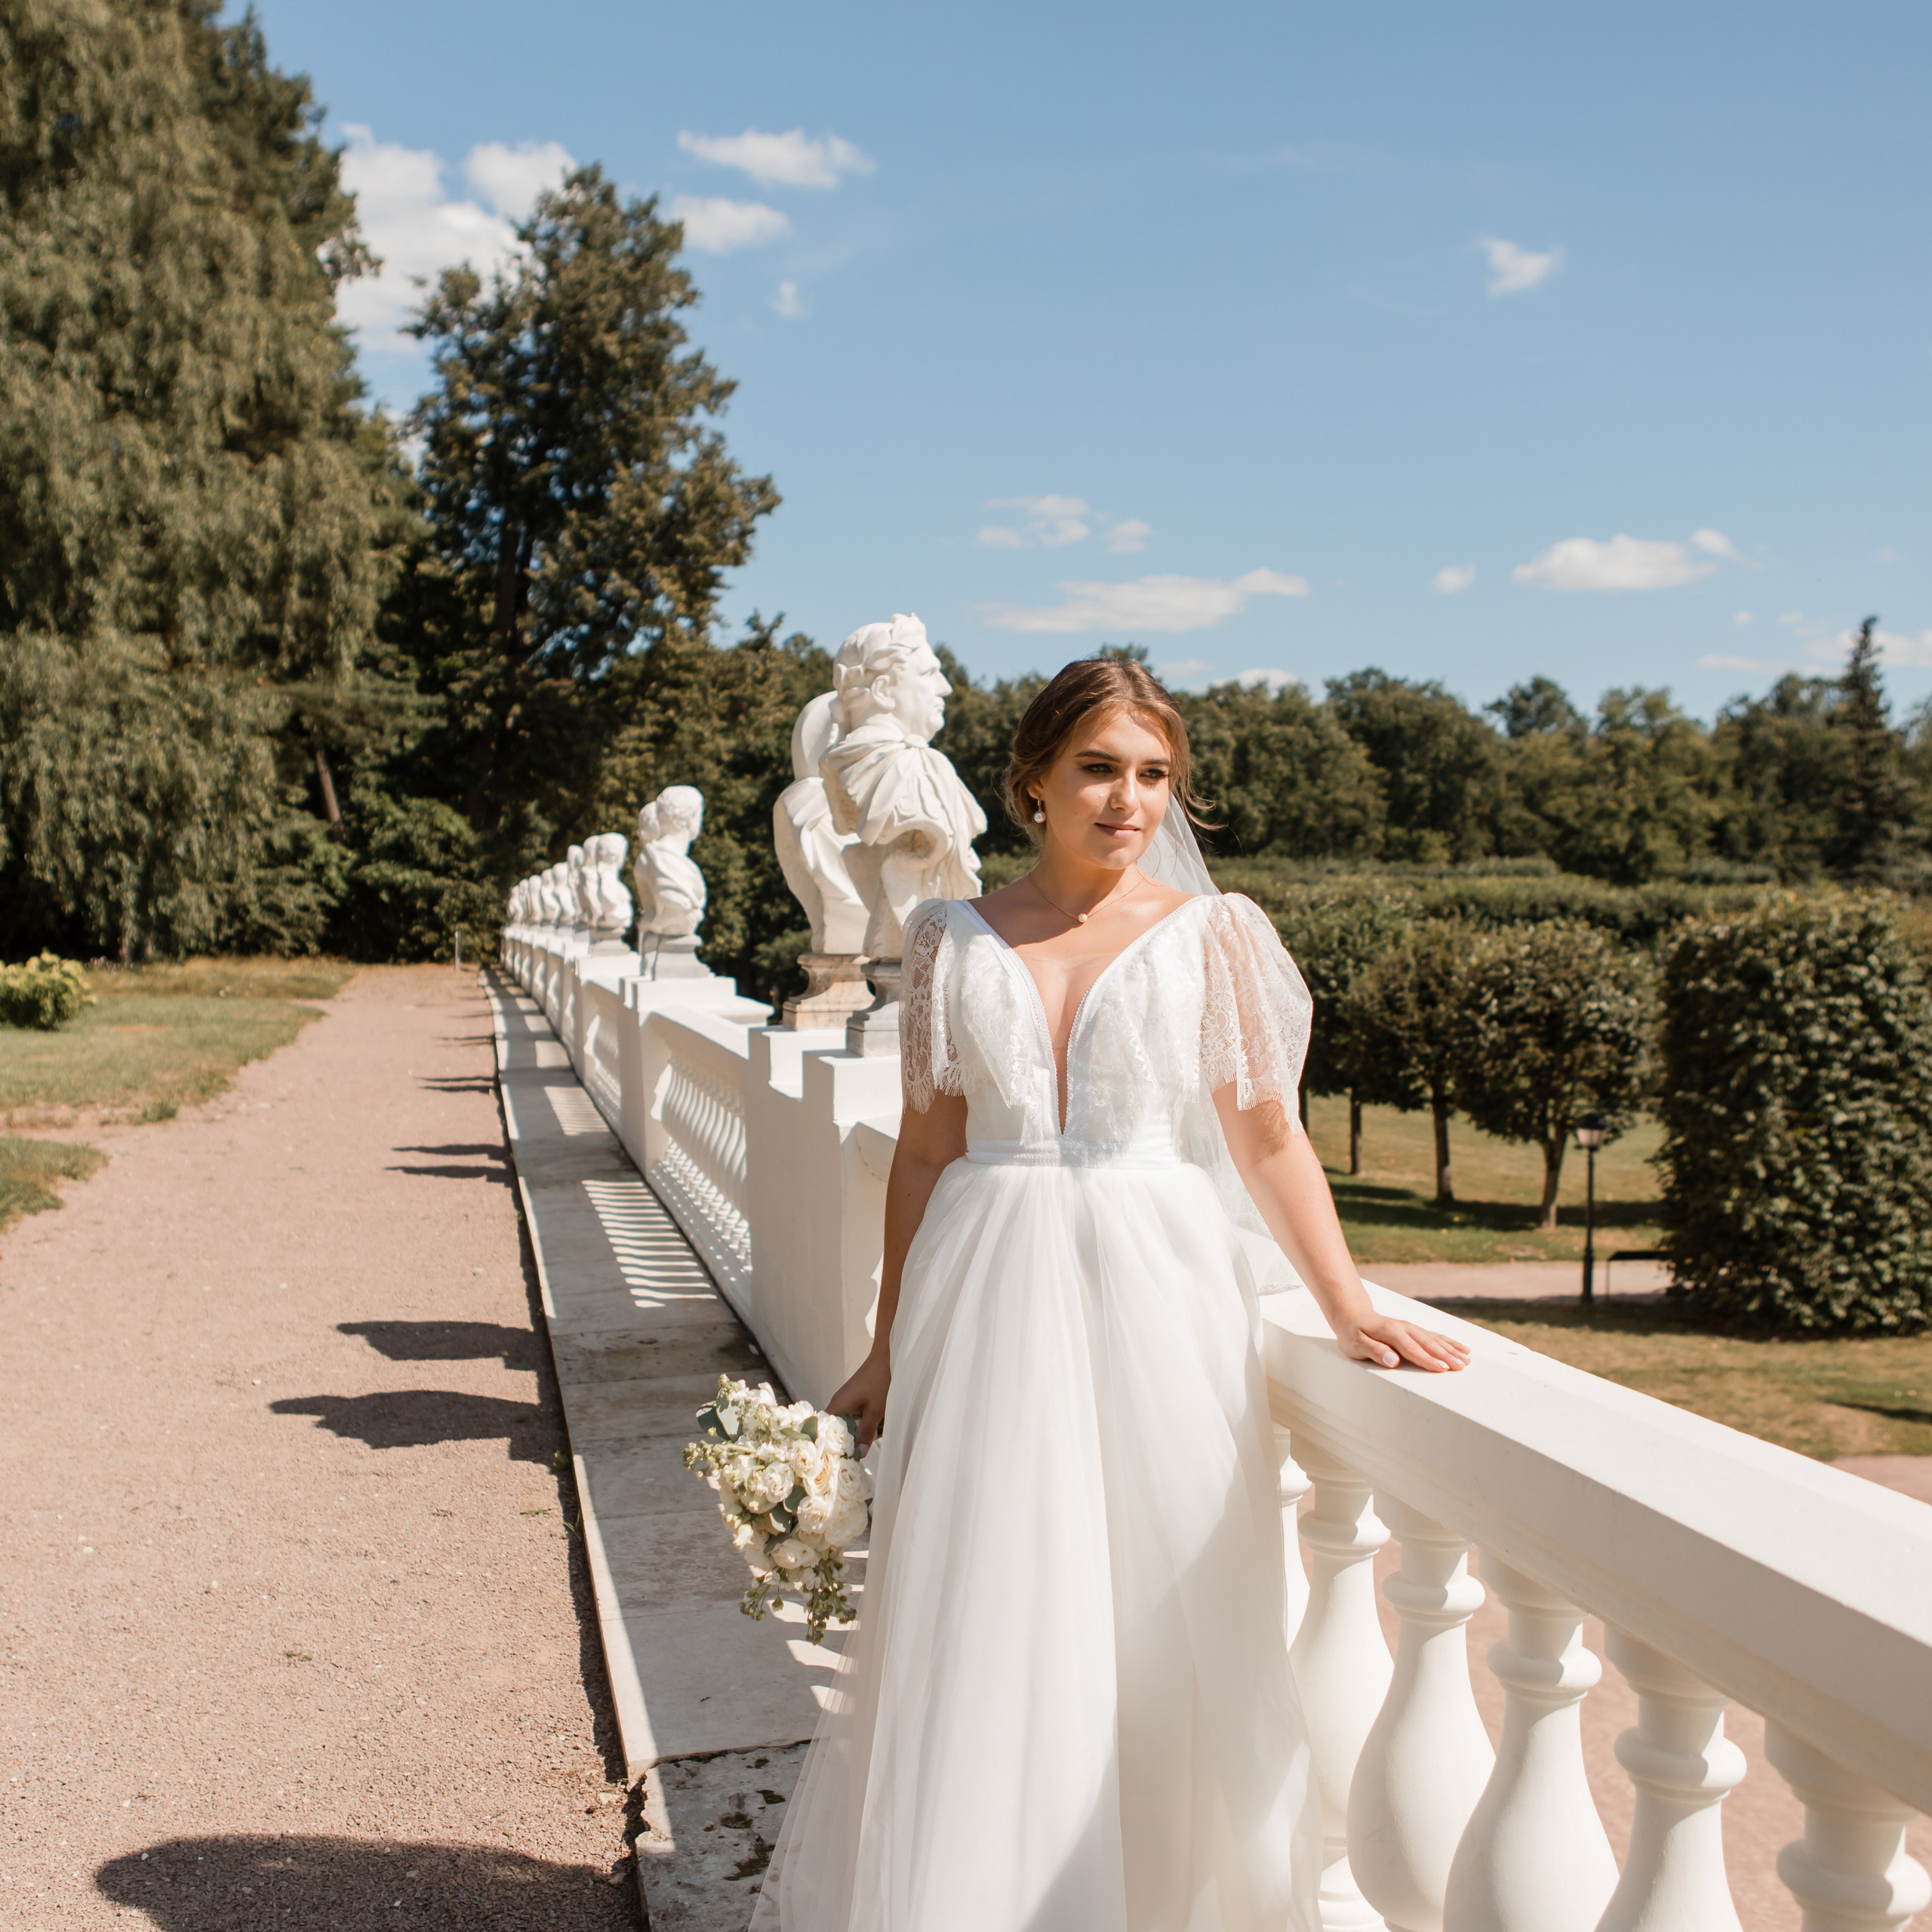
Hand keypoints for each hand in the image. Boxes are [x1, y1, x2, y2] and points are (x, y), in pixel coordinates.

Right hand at [829, 1350, 890, 1451]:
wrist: (885, 1359)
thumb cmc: (879, 1383)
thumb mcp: (875, 1411)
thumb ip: (866, 1433)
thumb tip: (859, 1455)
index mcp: (837, 1406)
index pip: (824, 1430)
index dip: (828, 1445)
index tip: (835, 1459)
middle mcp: (837, 1403)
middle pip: (834, 1428)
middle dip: (843, 1441)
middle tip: (850, 1458)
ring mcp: (844, 1400)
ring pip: (843, 1422)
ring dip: (851, 1433)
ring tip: (858, 1448)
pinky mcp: (852, 1398)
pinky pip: (850, 1415)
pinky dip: (856, 1424)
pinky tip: (865, 1431)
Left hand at [1336, 1314, 1470, 1373]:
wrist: (1353, 1316)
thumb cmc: (1353, 1334)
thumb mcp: (1356, 1345)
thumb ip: (1374, 1351)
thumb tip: (1392, 1361)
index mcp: (1391, 1332)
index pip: (1412, 1349)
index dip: (1427, 1359)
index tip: (1442, 1369)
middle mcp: (1404, 1328)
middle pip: (1428, 1343)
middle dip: (1446, 1355)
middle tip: (1462, 1366)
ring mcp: (1411, 1328)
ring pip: (1435, 1339)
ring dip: (1451, 1349)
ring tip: (1467, 1359)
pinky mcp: (1414, 1330)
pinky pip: (1435, 1336)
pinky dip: (1449, 1342)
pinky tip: (1462, 1348)